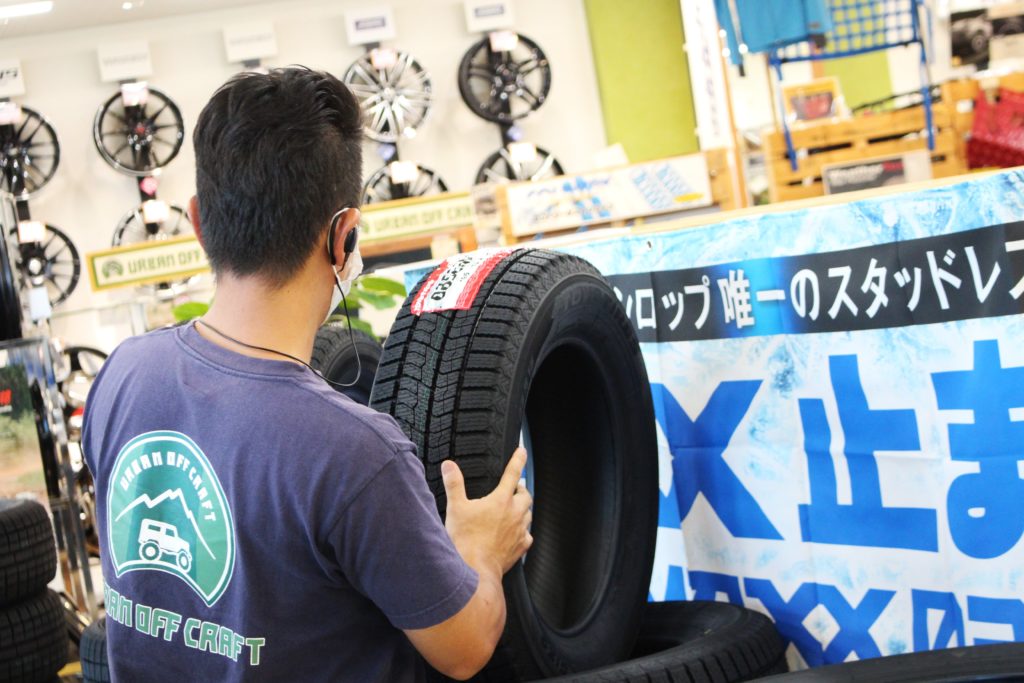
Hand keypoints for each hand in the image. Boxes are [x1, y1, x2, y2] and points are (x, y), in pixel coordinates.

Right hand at [442, 447, 532, 576]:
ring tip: (515, 508)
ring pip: (528, 514)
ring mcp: (520, 531)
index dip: (518, 460)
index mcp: (500, 500)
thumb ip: (454, 484)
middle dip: (521, 489)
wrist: (475, 570)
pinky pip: (527, 535)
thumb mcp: (455, 508)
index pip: (512, 473)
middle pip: (525, 495)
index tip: (522, 451)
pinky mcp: (520, 547)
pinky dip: (523, 531)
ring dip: (523, 508)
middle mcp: (514, 514)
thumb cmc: (465, 541)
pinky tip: (516, 533)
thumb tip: (449, 465)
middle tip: (515, 488)